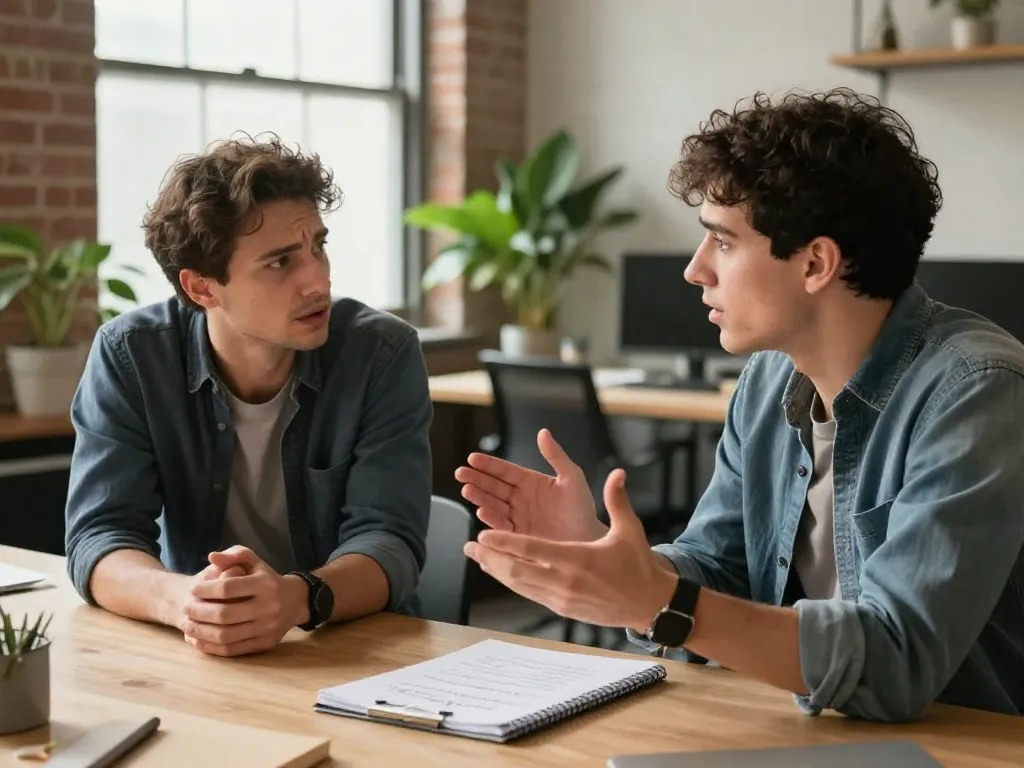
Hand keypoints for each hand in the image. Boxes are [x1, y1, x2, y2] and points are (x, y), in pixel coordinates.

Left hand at [181, 546, 307, 656]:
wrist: (295, 601)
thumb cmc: (266, 578)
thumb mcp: (254, 561)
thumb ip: (234, 555)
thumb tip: (211, 557)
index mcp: (264, 584)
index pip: (228, 588)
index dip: (205, 589)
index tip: (193, 588)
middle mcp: (268, 607)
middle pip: (225, 614)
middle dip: (199, 612)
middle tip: (186, 608)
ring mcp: (267, 628)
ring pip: (226, 635)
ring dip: (201, 631)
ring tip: (187, 625)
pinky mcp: (264, 644)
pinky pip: (232, 649)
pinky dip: (211, 646)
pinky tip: (198, 639)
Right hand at [455, 428, 605, 542]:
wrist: (589, 540)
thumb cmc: (582, 508)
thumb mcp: (572, 477)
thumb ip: (556, 455)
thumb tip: (543, 432)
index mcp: (530, 482)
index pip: (505, 470)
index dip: (489, 464)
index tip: (472, 458)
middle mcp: (520, 499)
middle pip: (493, 486)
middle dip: (477, 479)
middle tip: (462, 474)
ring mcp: (517, 517)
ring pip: (493, 504)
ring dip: (479, 497)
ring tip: (468, 490)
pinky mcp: (517, 536)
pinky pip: (501, 526)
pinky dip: (490, 519)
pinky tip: (482, 512)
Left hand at [464, 468, 676, 630]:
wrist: (650, 604)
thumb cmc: (639, 565)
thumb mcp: (630, 529)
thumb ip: (617, 500)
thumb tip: (618, 472)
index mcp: (578, 560)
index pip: (532, 550)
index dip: (505, 543)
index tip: (483, 535)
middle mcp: (565, 582)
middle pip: (517, 570)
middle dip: (491, 558)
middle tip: (470, 546)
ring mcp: (562, 599)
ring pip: (520, 585)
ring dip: (496, 571)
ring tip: (478, 558)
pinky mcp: (563, 609)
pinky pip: (529, 594)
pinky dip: (512, 582)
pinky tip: (501, 573)